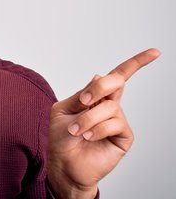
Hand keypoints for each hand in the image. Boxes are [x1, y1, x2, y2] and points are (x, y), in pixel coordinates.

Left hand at [47, 48, 160, 197]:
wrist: (62, 164)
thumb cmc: (60, 137)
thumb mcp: (63, 110)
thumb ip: (82, 94)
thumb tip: (99, 74)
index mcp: (94, 96)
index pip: (117, 76)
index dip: (137, 63)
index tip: (155, 52)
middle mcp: (109, 106)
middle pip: (116, 82)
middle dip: (99, 87)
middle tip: (84, 101)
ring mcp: (117, 121)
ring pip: (110, 107)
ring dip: (89, 118)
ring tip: (77, 130)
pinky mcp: (123, 137)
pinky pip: (114, 124)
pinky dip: (97, 129)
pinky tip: (88, 137)